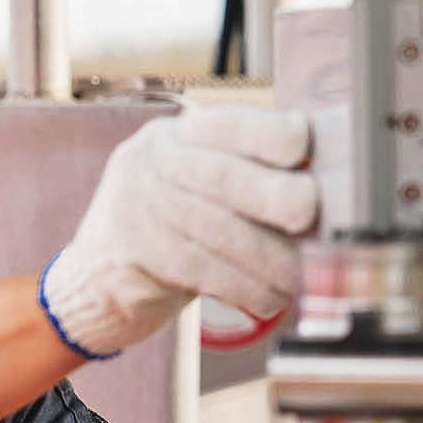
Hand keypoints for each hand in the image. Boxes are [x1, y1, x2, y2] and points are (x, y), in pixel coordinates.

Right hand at [39, 107, 316, 358]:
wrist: (94, 278)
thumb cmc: (170, 230)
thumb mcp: (193, 187)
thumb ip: (245, 180)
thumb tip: (328, 190)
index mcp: (175, 135)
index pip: (228, 124)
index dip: (271, 133)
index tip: (308, 147)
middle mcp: (150, 161)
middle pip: (223, 176)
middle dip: (276, 196)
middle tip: (312, 216)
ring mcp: (135, 205)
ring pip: (217, 230)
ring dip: (270, 258)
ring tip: (302, 276)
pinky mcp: (130, 252)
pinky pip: (201, 269)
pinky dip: (244, 286)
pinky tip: (270, 298)